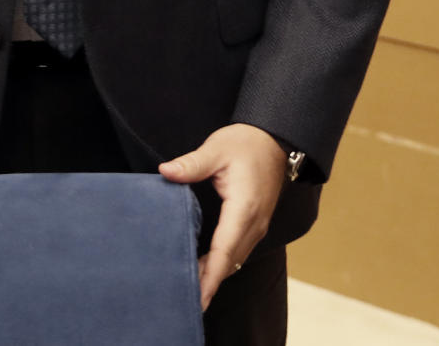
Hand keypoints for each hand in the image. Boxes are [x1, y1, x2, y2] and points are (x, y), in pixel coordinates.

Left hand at [159, 123, 285, 310]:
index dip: (210, 274)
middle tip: (185, 298)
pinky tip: (204, 267)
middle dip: (209, 282)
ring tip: (190, 287)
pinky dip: (222, 263)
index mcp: (244, 207)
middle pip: (230, 261)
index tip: (199, 295)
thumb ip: (191, 164)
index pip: (224, 249)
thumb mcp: (216, 149)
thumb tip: (165, 172)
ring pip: (235, 259)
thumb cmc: (245, 144)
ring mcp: (257, 225)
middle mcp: (254, 223)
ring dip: (215, 274)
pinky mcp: (255, 224)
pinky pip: (238, 250)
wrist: (273, 140)